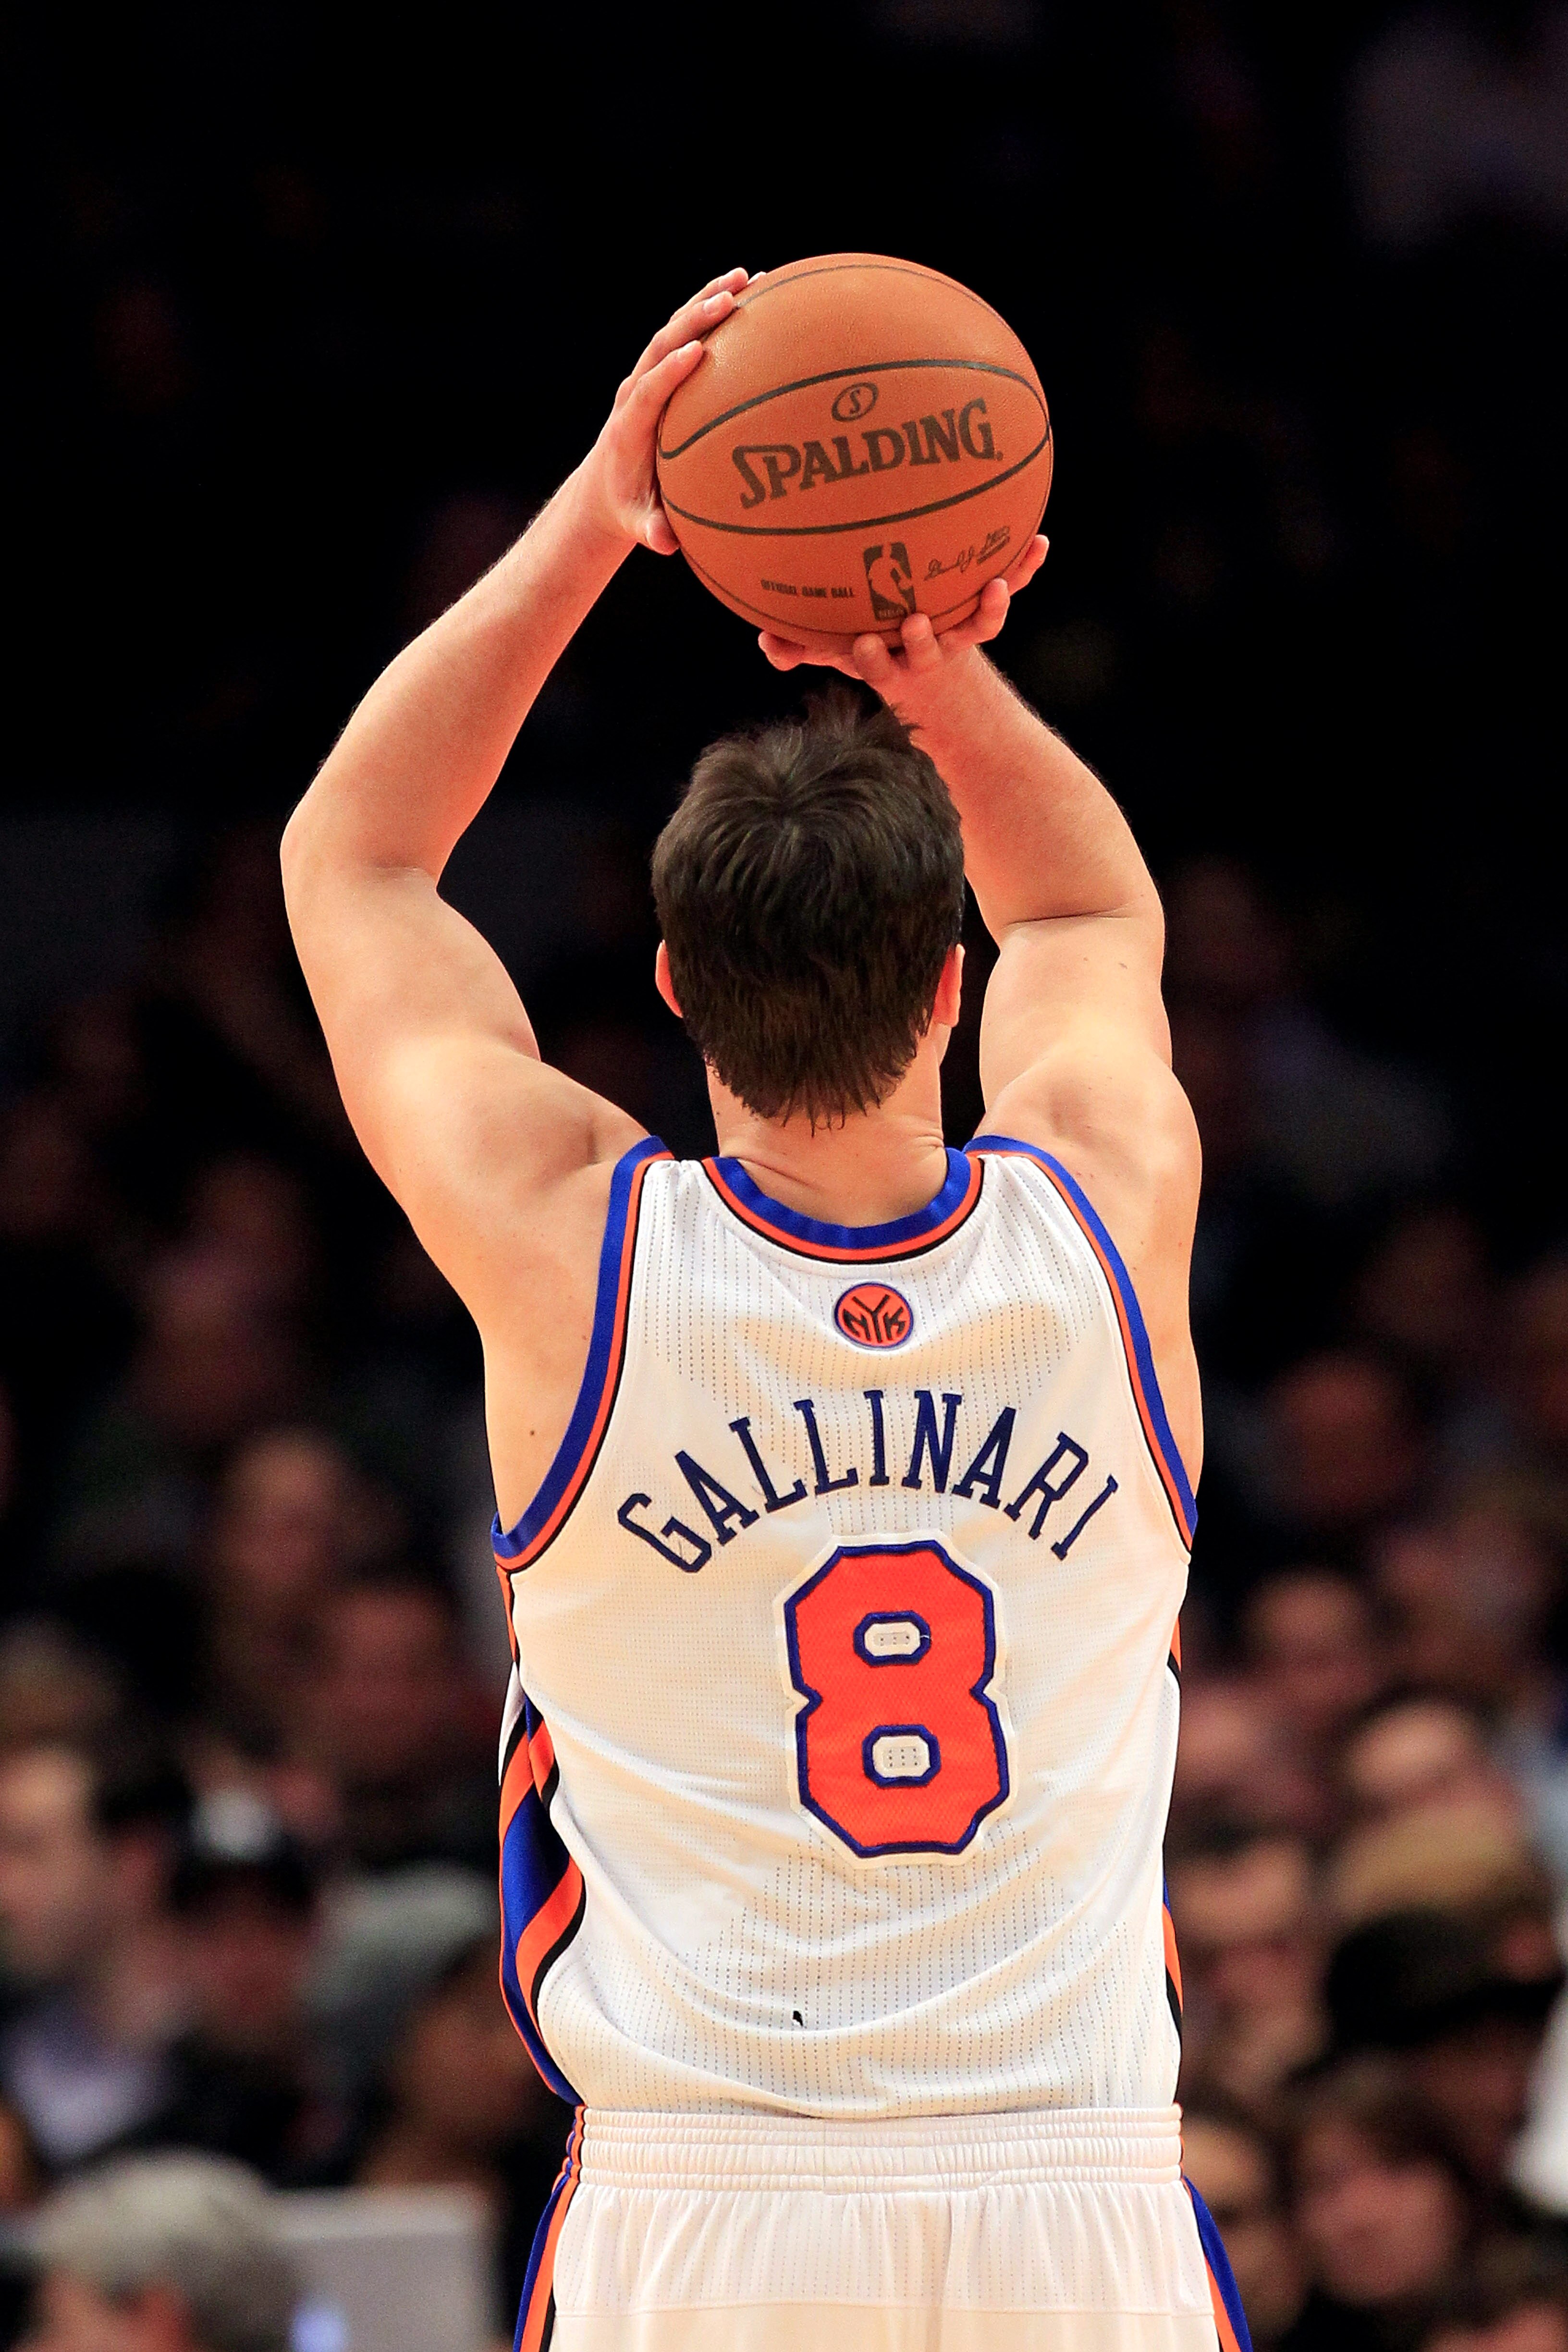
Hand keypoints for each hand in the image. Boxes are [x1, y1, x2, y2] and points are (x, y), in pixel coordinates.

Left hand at [580, 268, 753, 552]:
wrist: (605, 486)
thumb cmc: (628, 507)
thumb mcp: (636, 523)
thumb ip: (651, 529)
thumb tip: (667, 542)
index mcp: (630, 425)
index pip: (648, 389)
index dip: (670, 370)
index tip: (697, 351)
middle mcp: (636, 390)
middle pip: (662, 343)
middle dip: (694, 319)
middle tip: (731, 298)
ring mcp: (649, 375)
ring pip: (676, 328)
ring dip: (708, 300)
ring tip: (748, 277)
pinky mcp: (663, 371)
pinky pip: (689, 335)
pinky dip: (713, 312)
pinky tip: (751, 294)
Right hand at [757, 534, 1048, 707]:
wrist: (917, 652)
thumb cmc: (864, 638)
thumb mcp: (828, 643)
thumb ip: (796, 644)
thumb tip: (766, 644)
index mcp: (890, 660)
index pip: (880, 665)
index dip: (874, 659)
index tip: (864, 642)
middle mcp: (927, 649)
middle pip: (929, 652)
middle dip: (923, 641)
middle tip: (915, 622)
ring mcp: (957, 631)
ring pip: (975, 626)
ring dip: (988, 610)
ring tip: (995, 586)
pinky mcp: (982, 608)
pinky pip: (1006, 588)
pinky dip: (1022, 568)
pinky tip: (1040, 541)